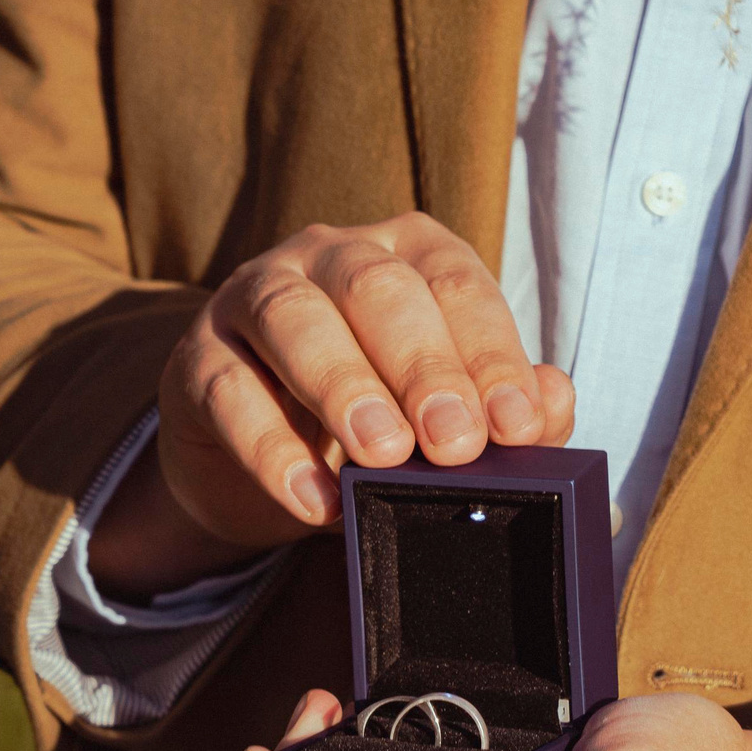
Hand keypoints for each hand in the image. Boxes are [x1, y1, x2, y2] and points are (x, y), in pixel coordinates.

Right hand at [90, 213, 577, 598]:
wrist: (266, 463)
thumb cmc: (376, 421)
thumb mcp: (444, 415)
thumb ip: (504, 408)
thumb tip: (554, 404)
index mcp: (410, 252)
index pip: (458, 286)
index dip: (492, 356)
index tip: (518, 426)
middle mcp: (332, 255)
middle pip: (379, 290)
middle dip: (423, 368)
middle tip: (454, 443)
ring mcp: (255, 295)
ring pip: (296, 319)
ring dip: (344, 389)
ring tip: (382, 456)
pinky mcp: (196, 356)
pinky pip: (229, 390)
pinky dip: (272, 448)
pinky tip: (313, 498)